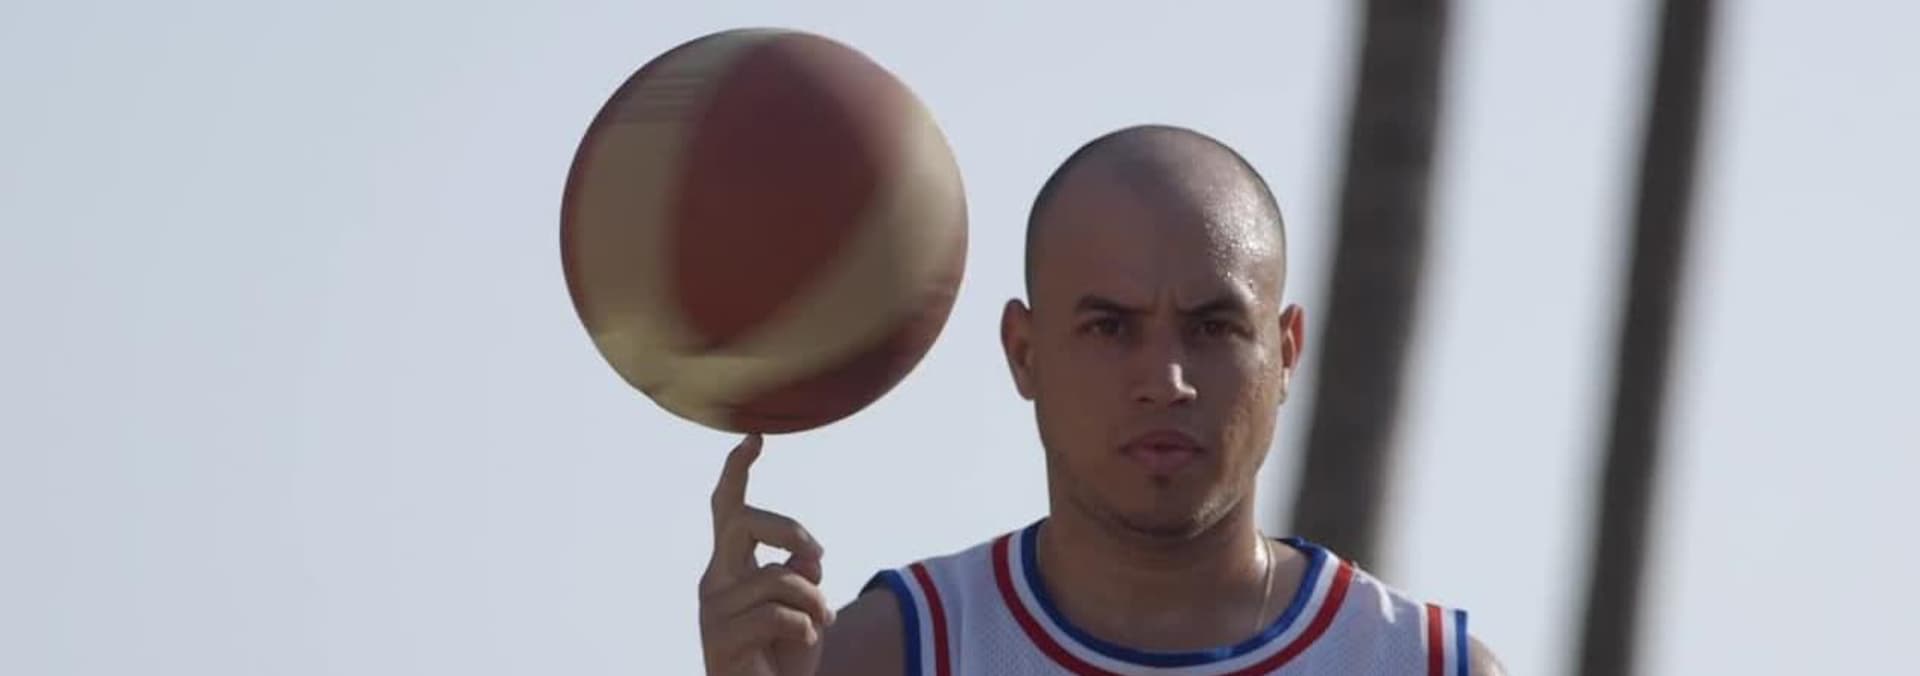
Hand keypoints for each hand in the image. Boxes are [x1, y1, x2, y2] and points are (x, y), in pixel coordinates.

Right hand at [698, 435, 834, 675]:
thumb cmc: (785, 651)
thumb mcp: (805, 603)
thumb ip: (801, 571)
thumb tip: (806, 556)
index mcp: (732, 565)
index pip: (728, 509)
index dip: (737, 472)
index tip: (754, 437)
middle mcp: (715, 581)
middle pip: (742, 522)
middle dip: (789, 528)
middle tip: (820, 553)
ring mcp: (713, 611)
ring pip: (777, 576)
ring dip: (815, 600)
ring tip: (821, 622)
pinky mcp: (719, 641)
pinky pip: (776, 614)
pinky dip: (805, 627)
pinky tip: (805, 642)